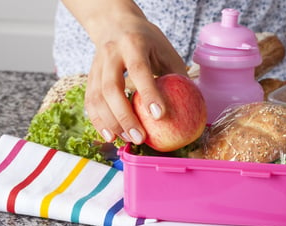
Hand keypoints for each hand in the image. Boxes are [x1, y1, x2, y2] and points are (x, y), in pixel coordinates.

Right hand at [63, 0, 186, 143]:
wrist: (115, 24)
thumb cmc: (149, 42)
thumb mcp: (167, 51)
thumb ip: (178, 76)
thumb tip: (195, 107)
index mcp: (133, 44)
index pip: (139, 70)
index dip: (149, 93)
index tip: (160, 116)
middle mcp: (110, 53)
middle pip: (111, 88)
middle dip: (125, 117)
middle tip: (140, 138)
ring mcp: (96, 65)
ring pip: (97, 98)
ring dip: (111, 123)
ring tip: (127, 140)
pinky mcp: (90, 77)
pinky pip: (90, 102)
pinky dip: (99, 121)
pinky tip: (111, 136)